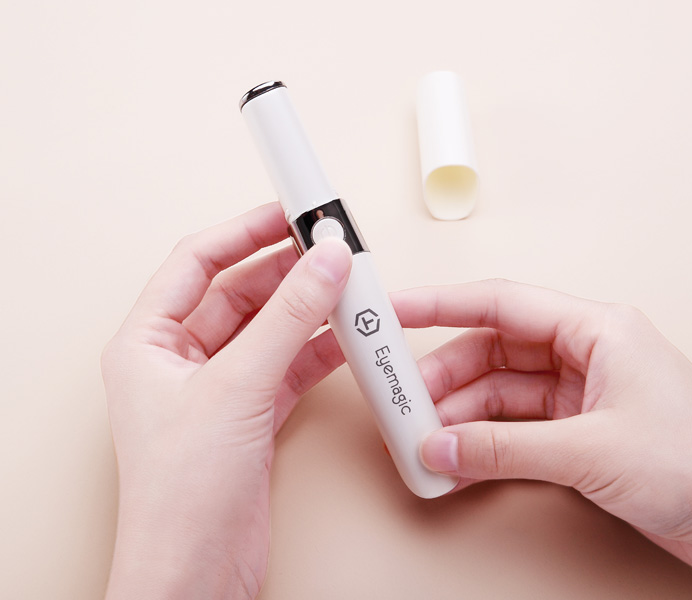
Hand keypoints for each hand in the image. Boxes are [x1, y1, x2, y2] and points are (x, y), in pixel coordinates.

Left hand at [102, 203, 351, 599]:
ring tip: (346, 288)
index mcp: (149, 342)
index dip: (243, 231)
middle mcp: (181, 360)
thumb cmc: (181, 494)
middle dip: (286, 271)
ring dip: (309, 310)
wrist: (197, 571)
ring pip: (270, 329)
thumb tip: (322, 263)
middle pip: (240, 292)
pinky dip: (319, 350)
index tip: (286, 211)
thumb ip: (287, 319)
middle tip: (329, 249)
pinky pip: (289, 365)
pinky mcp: (251, 415)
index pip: (197, 262)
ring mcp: (220, 388)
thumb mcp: (236, 387)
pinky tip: (345, 337)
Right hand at [393, 280, 691, 599]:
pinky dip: (485, 443)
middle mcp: (586, 354)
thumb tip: (442, 445)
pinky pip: (516, 428)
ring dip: (461, 417)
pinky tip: (459, 460)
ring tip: (425, 440)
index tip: (395, 308)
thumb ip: (504, 448)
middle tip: (404, 403)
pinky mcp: (582, 432)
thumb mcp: (588, 451)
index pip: (501, 304)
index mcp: (597, 329)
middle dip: (445, 377)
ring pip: (500, 393)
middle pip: (493, 352)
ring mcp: (583, 394)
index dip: (440, 303)